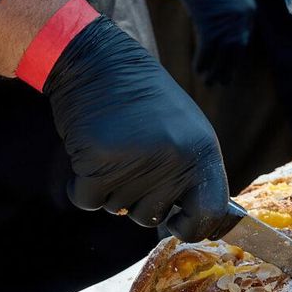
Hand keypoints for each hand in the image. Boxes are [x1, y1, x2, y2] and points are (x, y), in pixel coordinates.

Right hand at [44, 16, 232, 240]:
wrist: (100, 63)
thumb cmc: (144, 101)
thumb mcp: (185, 131)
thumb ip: (192, 173)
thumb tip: (198, 224)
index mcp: (201, 151)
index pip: (209, 212)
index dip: (193, 228)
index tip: (177, 224)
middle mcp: (173, 158)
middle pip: (151, 217)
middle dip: (137, 200)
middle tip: (131, 161)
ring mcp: (135, 161)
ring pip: (117, 210)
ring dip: (109, 188)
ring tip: (114, 148)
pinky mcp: (97, 160)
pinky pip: (87, 201)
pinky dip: (82, 186)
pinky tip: (89, 155)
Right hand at [177, 0, 255, 85]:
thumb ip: (226, 13)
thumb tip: (217, 29)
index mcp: (248, 12)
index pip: (242, 40)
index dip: (233, 56)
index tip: (227, 65)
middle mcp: (241, 20)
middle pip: (236, 52)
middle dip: (228, 69)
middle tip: (221, 83)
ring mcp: (226, 24)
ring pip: (222, 56)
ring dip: (214, 72)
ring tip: (207, 82)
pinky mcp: (209, 25)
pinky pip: (207, 51)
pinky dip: (202, 63)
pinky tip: (197, 71)